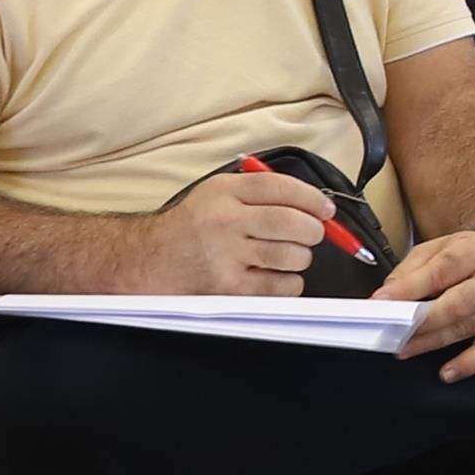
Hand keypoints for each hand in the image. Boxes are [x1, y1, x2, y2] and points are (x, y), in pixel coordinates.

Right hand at [153, 169, 332, 297]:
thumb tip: (313, 203)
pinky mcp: (229, 286)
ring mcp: (226, 255)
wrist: (149, 259)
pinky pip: (282, 285)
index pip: (280, 187)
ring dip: (300, 257)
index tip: (325, 209)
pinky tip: (276, 275)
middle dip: (314, 230)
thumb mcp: (216, 194)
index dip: (312, 198)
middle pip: (292, 222)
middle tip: (312, 234)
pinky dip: (289, 282)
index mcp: (224, 192)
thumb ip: (259, 192)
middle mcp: (225, 221)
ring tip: (288, 255)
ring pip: (292, 255)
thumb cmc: (190, 226)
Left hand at [389, 225, 474, 380]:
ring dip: (429, 342)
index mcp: (474, 252)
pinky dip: (468, 363)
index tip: (381, 302)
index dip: (408, 289)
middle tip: (391, 332)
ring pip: (463, 328)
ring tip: (403, 348)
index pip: (439, 272)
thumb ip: (411, 270)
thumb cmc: (468, 255)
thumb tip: (387, 297)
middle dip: (420, 321)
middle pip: (455, 304)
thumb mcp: (437, 248)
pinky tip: (447, 372)